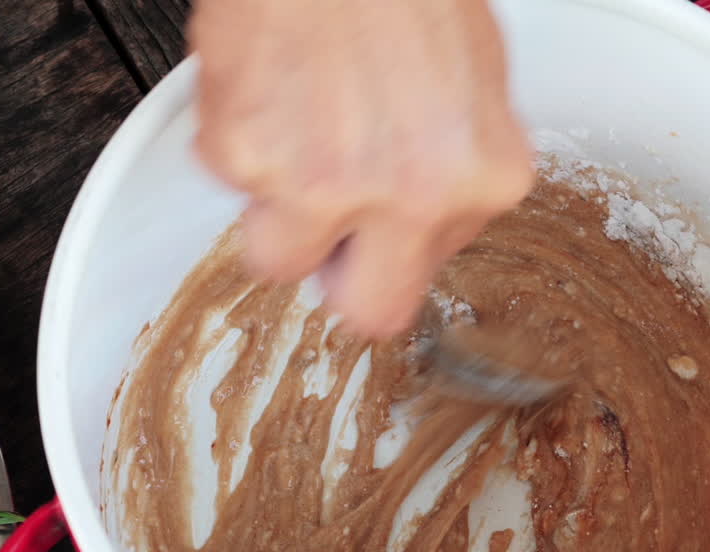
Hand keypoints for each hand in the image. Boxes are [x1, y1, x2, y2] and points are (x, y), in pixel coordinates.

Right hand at [188, 0, 533, 337]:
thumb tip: (421, 222)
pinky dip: (238, 135)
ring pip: (277, 256)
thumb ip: (455, 167)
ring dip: (274, 208)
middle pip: (365, 311)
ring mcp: (323, 183)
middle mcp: (411, 195)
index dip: (396, 245)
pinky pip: (227, 178)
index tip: (379, 223)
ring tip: (291, 133)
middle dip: (340, 275)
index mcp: (482, 177)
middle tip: (327, 227)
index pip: (427, 278)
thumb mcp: (478, 80)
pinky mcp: (245, 154)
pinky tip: (270, 83)